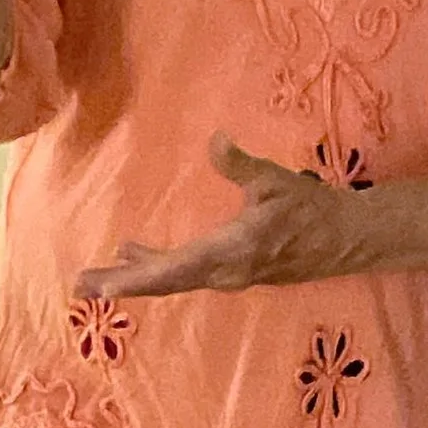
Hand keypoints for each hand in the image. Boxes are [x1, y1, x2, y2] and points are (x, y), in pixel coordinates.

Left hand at [73, 133, 353, 298]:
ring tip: (96, 277)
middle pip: (164, 283)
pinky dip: (157, 268)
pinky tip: (135, 255)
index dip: (136, 278)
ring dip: (135, 277)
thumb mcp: (277, 184)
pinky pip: (185, 273)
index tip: (103, 287)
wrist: (347, 240)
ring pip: (173, 280)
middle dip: (121, 284)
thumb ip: (242, 166)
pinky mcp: (232, 270)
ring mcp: (228, 275)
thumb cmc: (312, 211)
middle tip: (79, 286)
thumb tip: (215, 141)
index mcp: (231, 252)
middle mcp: (225, 272)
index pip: (175, 270)